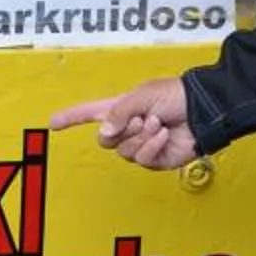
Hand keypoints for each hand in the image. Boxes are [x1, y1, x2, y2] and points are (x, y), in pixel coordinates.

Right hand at [49, 76, 198, 170]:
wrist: (203, 110)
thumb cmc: (176, 95)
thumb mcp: (142, 96)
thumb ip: (118, 113)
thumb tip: (104, 135)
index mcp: (122, 108)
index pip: (89, 114)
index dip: (70, 117)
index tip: (52, 122)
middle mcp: (128, 127)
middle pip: (105, 140)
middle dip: (123, 129)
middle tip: (142, 118)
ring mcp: (141, 145)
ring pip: (124, 152)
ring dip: (142, 136)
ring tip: (159, 124)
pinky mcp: (155, 159)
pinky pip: (142, 159)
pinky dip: (152, 146)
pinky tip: (165, 135)